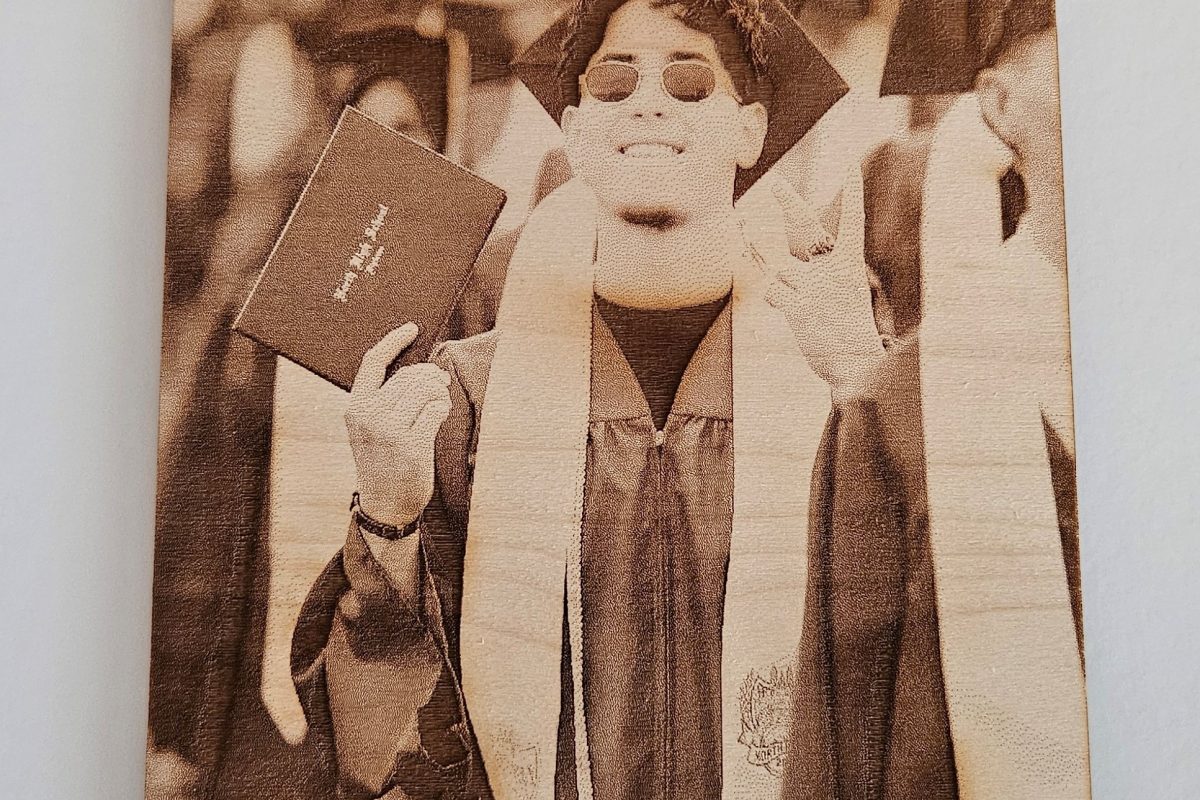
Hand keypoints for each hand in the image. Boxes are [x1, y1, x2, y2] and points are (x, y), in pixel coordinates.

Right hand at [345, 323, 451, 525]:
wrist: (385, 506)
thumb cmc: (383, 461)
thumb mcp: (371, 428)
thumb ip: (385, 399)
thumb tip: (423, 371)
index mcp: (355, 407)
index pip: (373, 362)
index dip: (394, 341)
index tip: (412, 328)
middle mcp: (368, 416)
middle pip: (410, 375)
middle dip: (431, 377)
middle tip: (439, 386)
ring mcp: (389, 431)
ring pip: (426, 389)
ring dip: (439, 394)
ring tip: (438, 405)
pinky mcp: (411, 445)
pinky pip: (437, 409)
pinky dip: (443, 409)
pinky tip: (439, 417)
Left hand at [765, 170, 885, 400]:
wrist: (856, 362)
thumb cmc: (848, 327)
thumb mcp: (840, 294)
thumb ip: (813, 271)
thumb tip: (778, 259)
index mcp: (850, 264)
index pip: (852, 221)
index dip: (853, 193)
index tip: (851, 165)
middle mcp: (833, 271)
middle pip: (806, 228)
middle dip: (789, 202)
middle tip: (775, 182)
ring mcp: (816, 287)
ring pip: (780, 265)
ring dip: (769, 263)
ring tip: (764, 255)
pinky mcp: (799, 308)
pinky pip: (773, 291)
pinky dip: (775, 296)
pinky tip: (788, 308)